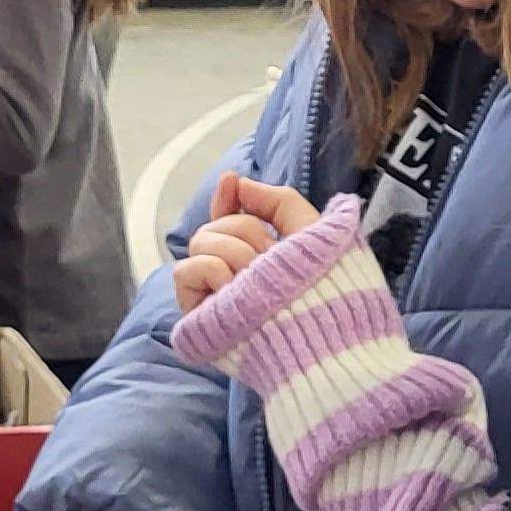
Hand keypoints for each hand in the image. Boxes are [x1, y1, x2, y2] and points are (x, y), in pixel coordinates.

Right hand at [174, 175, 324, 311]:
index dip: (226, 197)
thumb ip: (278, 201)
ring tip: (257, 275)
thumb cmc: (325, 286)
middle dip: (245, 228)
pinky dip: (211, 269)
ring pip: (200, 241)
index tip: (232, 181)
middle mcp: (232, 272)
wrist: (321, 329)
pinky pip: (185, 270)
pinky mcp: (196, 312)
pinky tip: (233, 288)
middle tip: (270, 253)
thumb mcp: (310, 231)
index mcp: (257, 255)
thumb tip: (238, 182)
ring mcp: (211, 292)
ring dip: (234, 250)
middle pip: (215, 224)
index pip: (228, 218)